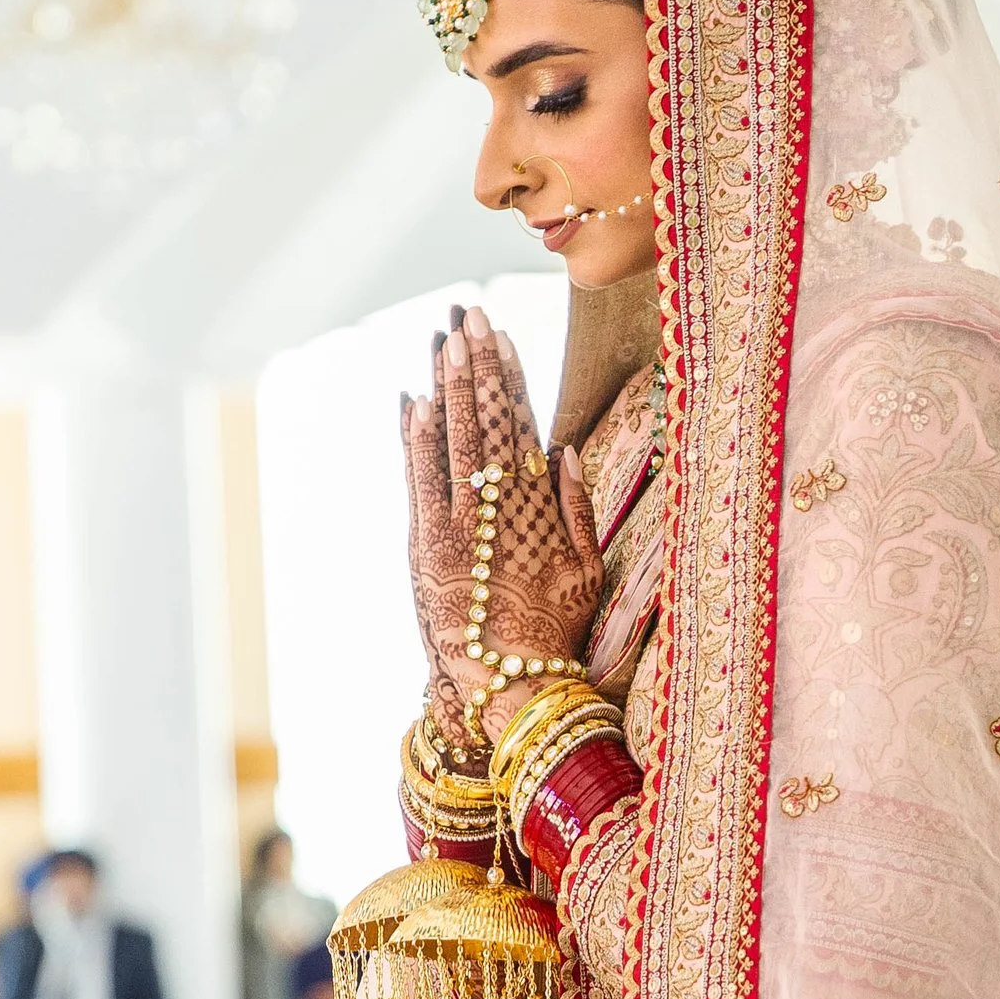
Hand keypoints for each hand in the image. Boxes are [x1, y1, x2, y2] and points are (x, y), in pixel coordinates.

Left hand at [403, 308, 604, 759]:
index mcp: (539, 506)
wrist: (509, 683)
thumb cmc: (556, 633)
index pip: (520, 424)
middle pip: (484, 419)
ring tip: (441, 339)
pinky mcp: (425, 541)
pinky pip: (419, 476)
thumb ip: (578, 507)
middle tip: (468, 315)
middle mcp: (495, 505)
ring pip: (449, 438)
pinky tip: (412, 401)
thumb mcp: (587, 570)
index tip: (501, 335)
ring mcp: (456, 520)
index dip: (509, 376)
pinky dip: (415, 437)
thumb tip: (564, 449)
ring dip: (444, 385)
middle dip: (474, 363)